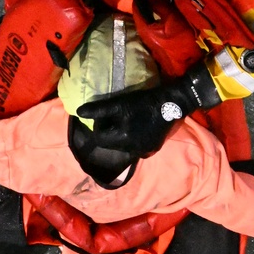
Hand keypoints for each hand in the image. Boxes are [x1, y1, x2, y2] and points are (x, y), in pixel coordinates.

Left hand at [79, 63, 218, 158]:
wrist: (174, 103)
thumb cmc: (144, 101)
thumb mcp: (120, 103)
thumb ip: (99, 109)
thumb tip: (79, 113)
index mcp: (123, 140)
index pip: (98, 139)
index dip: (96, 128)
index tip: (100, 118)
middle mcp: (133, 151)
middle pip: (111, 144)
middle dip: (108, 133)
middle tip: (112, 118)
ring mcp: (145, 152)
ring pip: (123, 147)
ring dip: (120, 137)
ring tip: (124, 122)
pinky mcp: (153, 149)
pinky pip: (136, 147)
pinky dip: (132, 139)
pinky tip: (137, 128)